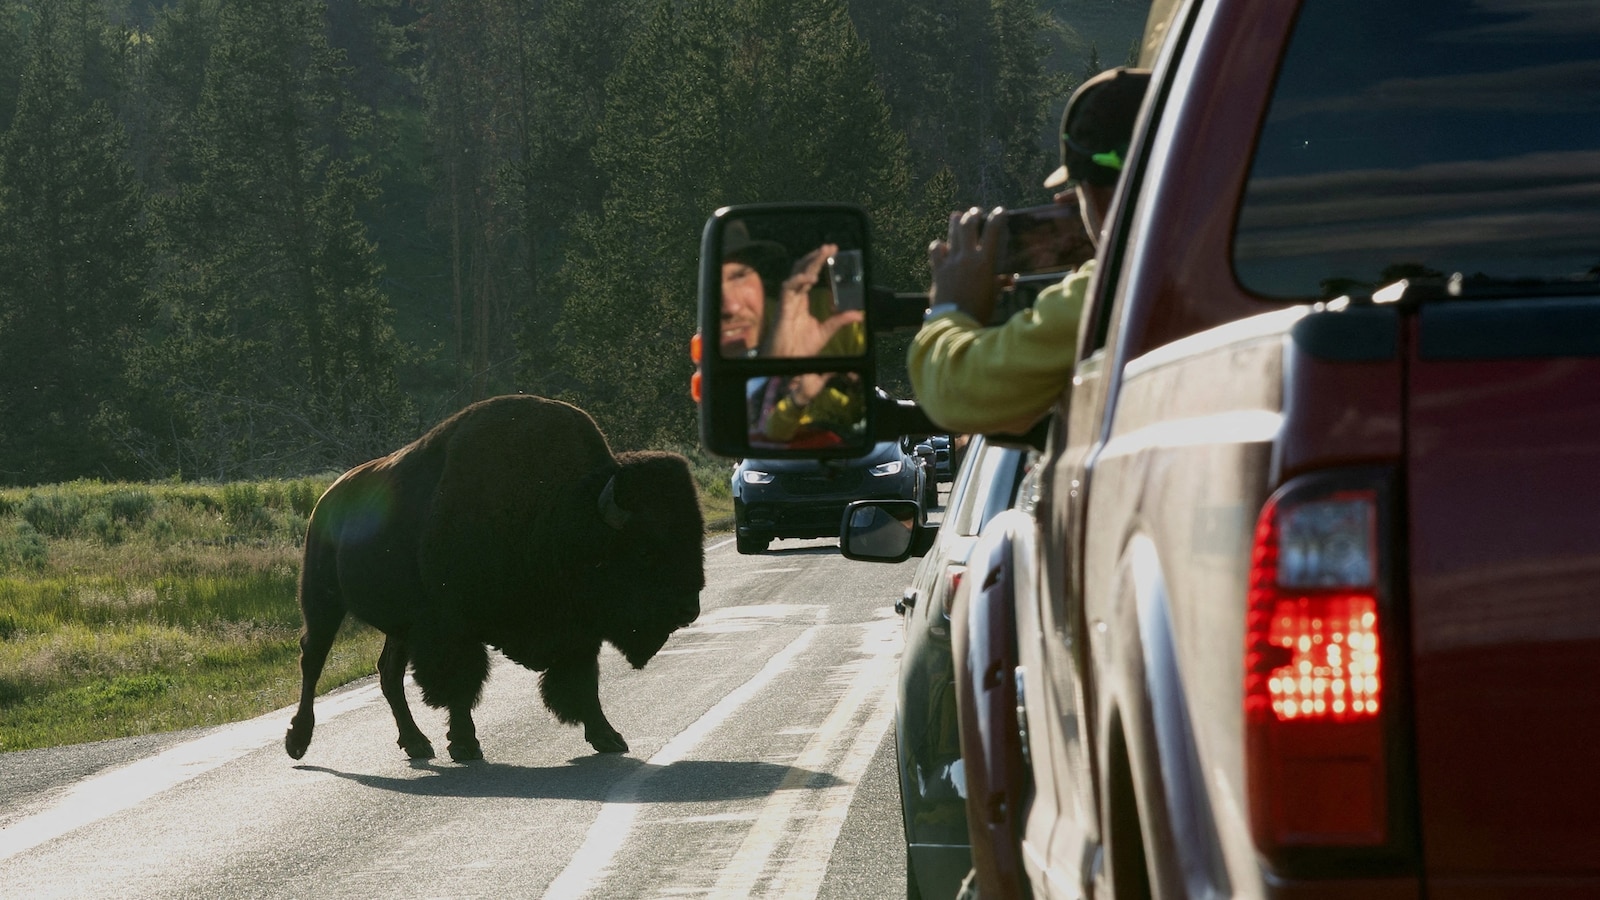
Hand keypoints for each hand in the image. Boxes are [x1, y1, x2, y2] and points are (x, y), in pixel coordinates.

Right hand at [769, 243, 864, 357]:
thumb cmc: (800, 349)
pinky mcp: (783, 308)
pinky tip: (810, 276)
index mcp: (802, 301)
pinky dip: (799, 280)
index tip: (832, 251)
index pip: (810, 275)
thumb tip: (859, 314)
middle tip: (830, 246)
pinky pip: (788, 288)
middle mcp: (794, 298)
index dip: (819, 262)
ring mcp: (787, 301)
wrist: (787, 363)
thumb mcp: (825, 332)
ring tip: (822, 253)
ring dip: (809, 262)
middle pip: (802, 270)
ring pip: (796, 274)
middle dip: (815, 257)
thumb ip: (840, 321)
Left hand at [928, 207, 1007, 324]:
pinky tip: (940, 245)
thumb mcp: (994, 295)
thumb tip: (1009, 279)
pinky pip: (935, 252)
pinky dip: (937, 246)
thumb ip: (999, 283)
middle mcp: (966, 258)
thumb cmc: (979, 311)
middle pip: (968, 227)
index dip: (997, 218)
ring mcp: (950, 263)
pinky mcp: (938, 271)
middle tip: (975, 212)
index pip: (992, 232)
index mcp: (984, 262)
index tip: (1000, 211)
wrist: (956, 322)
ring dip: (954, 223)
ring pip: (951, 235)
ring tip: (957, 216)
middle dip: (973, 216)